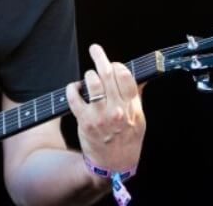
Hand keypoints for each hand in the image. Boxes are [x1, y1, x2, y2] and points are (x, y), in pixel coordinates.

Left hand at [66, 44, 145, 173]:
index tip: (113, 63)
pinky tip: (75, 88)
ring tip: (89, 77)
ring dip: (88, 75)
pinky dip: (72, 88)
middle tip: (95, 49)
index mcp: (132, 107)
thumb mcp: (139, 119)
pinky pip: (74, 97)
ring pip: (92, 82)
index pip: (125, 76)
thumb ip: (136, 97)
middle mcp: (117, 110)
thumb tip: (138, 76)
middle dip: (100, 57)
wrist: (114, 164)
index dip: (117, 65)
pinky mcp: (85, 121)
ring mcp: (100, 116)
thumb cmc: (127, 139)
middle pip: (108, 74)